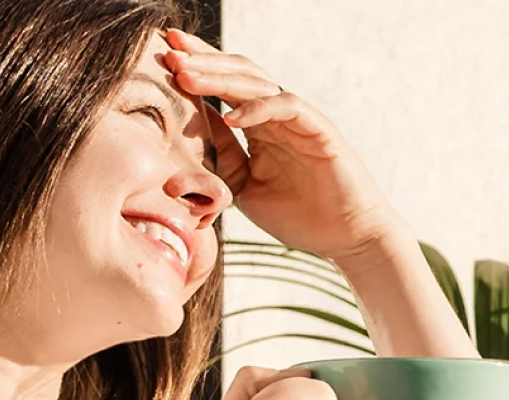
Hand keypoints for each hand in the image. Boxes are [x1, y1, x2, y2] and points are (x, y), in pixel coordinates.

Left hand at [162, 28, 403, 266]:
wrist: (347, 240)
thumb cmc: (301, 218)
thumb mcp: (245, 189)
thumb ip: (222, 157)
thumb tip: (188, 128)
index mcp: (260, 127)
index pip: (224, 86)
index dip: (195, 68)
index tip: (161, 59)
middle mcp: (278, 116)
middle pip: (236, 73)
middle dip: (201, 60)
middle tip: (167, 52)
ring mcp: (300, 120)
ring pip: (257, 83)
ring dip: (219, 78)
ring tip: (186, 76)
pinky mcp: (320, 130)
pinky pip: (286, 107)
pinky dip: (258, 108)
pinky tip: (231, 116)